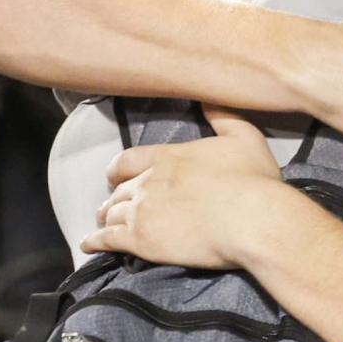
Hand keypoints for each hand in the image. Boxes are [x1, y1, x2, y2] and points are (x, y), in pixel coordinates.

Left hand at [82, 106, 283, 268]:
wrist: (253, 220)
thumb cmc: (253, 180)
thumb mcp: (245, 137)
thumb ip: (224, 116)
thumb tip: (208, 96)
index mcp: (168, 157)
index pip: (127, 160)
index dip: (118, 169)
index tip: (115, 176)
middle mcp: (148, 181)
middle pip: (118, 190)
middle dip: (113, 197)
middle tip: (111, 206)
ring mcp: (142, 211)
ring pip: (111, 214)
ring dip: (105, 219)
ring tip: (102, 225)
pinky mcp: (142, 241)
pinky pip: (108, 240)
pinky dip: (95, 242)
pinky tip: (89, 245)